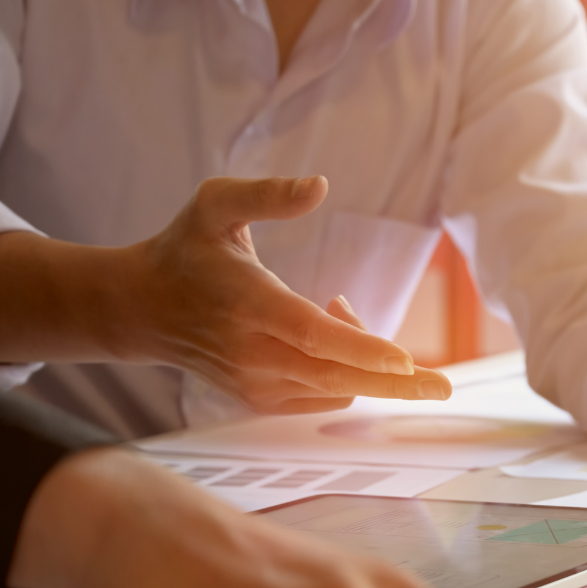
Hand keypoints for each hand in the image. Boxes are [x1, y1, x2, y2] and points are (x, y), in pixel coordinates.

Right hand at [121, 175, 452, 413]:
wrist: (141, 308)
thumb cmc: (186, 249)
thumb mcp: (215, 203)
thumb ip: (266, 194)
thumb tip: (320, 186)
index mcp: (247, 304)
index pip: (312, 336)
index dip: (361, 348)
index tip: (405, 360)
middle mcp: (252, 354)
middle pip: (336, 376)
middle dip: (395, 382)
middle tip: (445, 386)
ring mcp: (255, 384)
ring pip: (335, 388)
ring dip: (365, 359)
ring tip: (344, 306)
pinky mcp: (261, 401)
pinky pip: (323, 397)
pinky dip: (345, 372)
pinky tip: (332, 329)